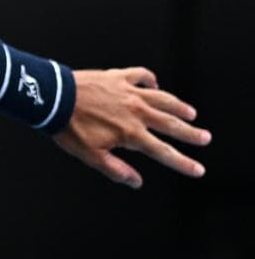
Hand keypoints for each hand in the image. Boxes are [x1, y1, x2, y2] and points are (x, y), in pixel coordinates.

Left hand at [53, 67, 210, 188]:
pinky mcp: (117, 77)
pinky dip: (150, 80)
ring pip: (162, 99)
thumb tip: (136, 182)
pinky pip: (141, 76)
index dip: (182, 162)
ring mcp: (128, 92)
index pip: (163, 152)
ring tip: (191, 113)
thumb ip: (116, 169)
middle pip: (170, 124)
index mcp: (130, 134)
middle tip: (205, 137)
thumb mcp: (90, 155)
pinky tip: (155, 84)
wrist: (52, 97)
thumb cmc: (68, 128)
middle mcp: (136, 112)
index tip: (198, 169)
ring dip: (178, 107)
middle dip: (190, 133)